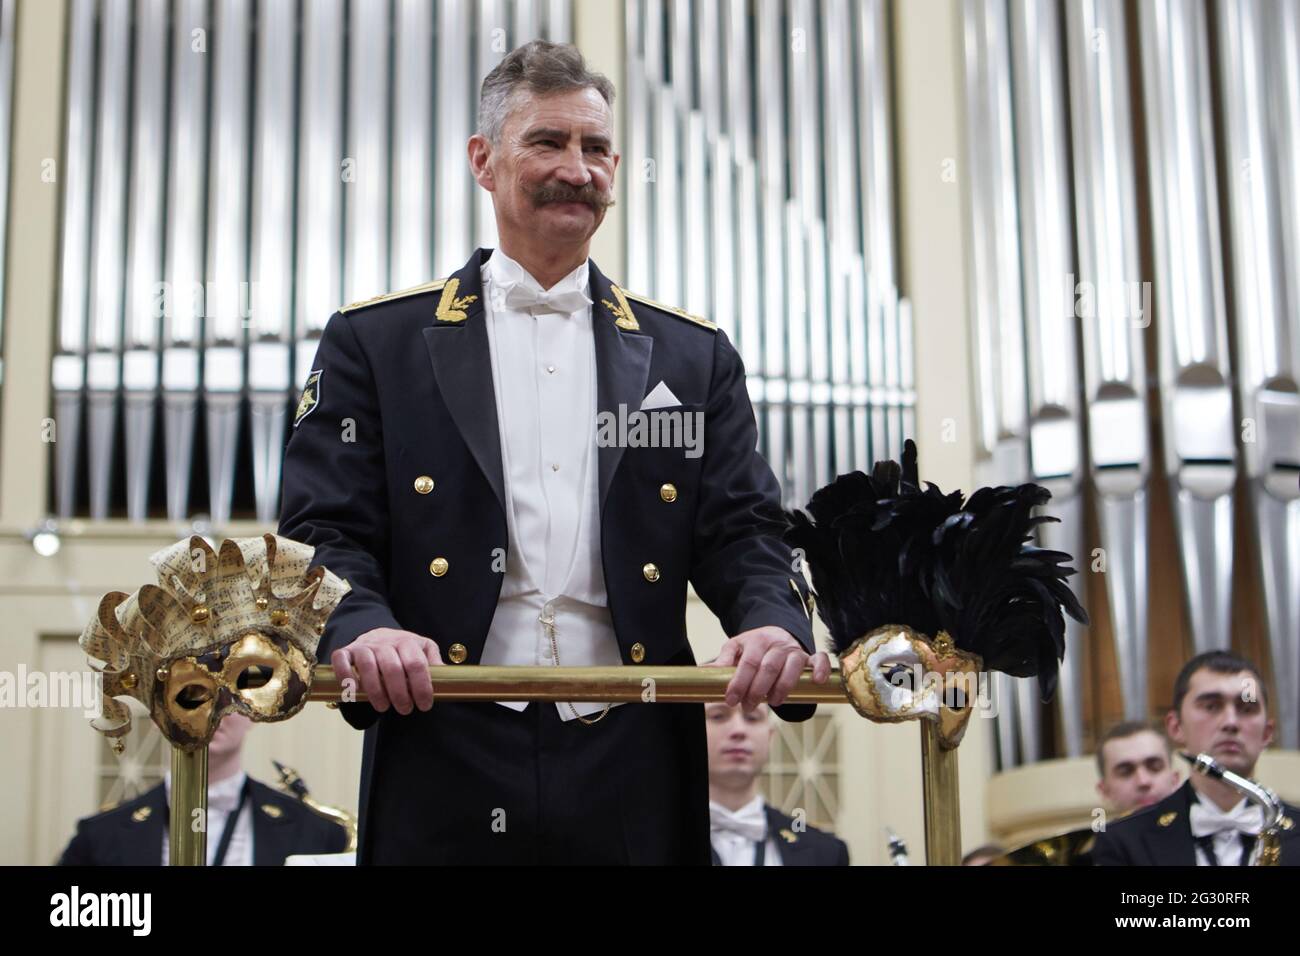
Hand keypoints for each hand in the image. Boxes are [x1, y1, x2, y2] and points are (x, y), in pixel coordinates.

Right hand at [332, 627, 441, 714]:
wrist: (375, 634)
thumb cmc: (402, 648)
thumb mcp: (423, 649)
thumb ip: (433, 661)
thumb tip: (447, 677)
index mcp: (406, 642)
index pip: (416, 664)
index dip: (422, 687)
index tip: (425, 705)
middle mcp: (384, 642)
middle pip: (392, 668)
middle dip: (400, 693)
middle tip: (405, 710)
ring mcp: (364, 646)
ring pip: (368, 667)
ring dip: (376, 691)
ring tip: (384, 707)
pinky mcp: (346, 651)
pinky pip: (341, 660)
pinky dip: (345, 676)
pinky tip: (353, 692)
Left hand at [706, 626, 830, 708]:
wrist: (776, 634)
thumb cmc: (754, 647)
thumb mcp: (736, 648)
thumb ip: (724, 660)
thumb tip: (704, 672)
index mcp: (757, 640)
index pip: (748, 662)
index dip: (739, 683)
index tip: (731, 700)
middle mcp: (778, 644)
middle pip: (769, 667)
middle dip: (757, 691)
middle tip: (747, 707)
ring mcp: (795, 650)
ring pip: (792, 667)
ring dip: (782, 688)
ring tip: (772, 703)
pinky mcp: (810, 657)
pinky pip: (820, 659)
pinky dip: (820, 669)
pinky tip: (816, 681)